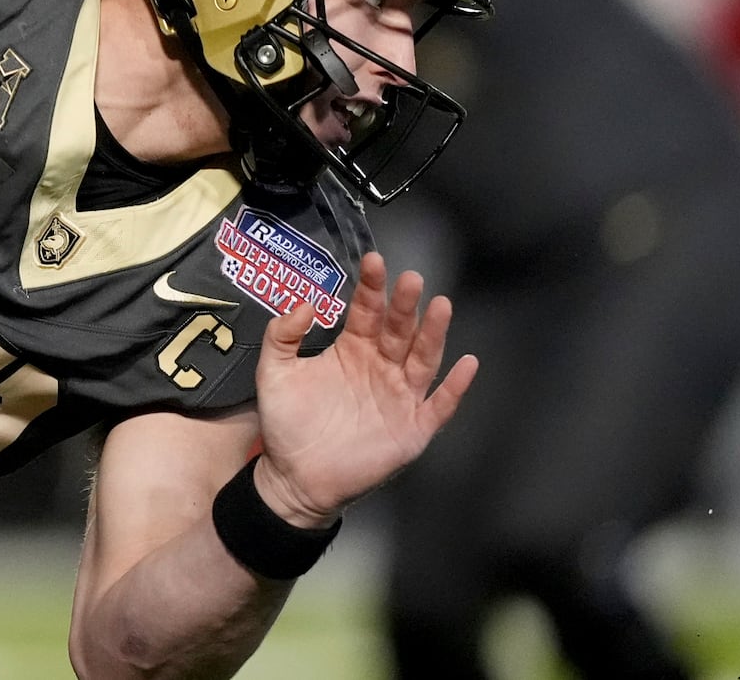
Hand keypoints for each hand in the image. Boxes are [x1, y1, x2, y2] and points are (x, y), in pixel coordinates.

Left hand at [250, 251, 476, 526]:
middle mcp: (381, 366)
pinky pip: (439, 405)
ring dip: (433, 333)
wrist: (295, 478)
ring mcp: (399, 396)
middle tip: (410, 279)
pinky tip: (466, 365)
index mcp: (352, 349)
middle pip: (398, 329)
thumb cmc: (287, 424)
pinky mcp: (413, 428)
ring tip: (440, 306)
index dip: (371, 288)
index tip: (373, 262)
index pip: (366, 311)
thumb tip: (306, 303)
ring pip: (422, 359)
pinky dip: (455, 387)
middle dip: (405, 305)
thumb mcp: (273, 373)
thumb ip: (282, 335)